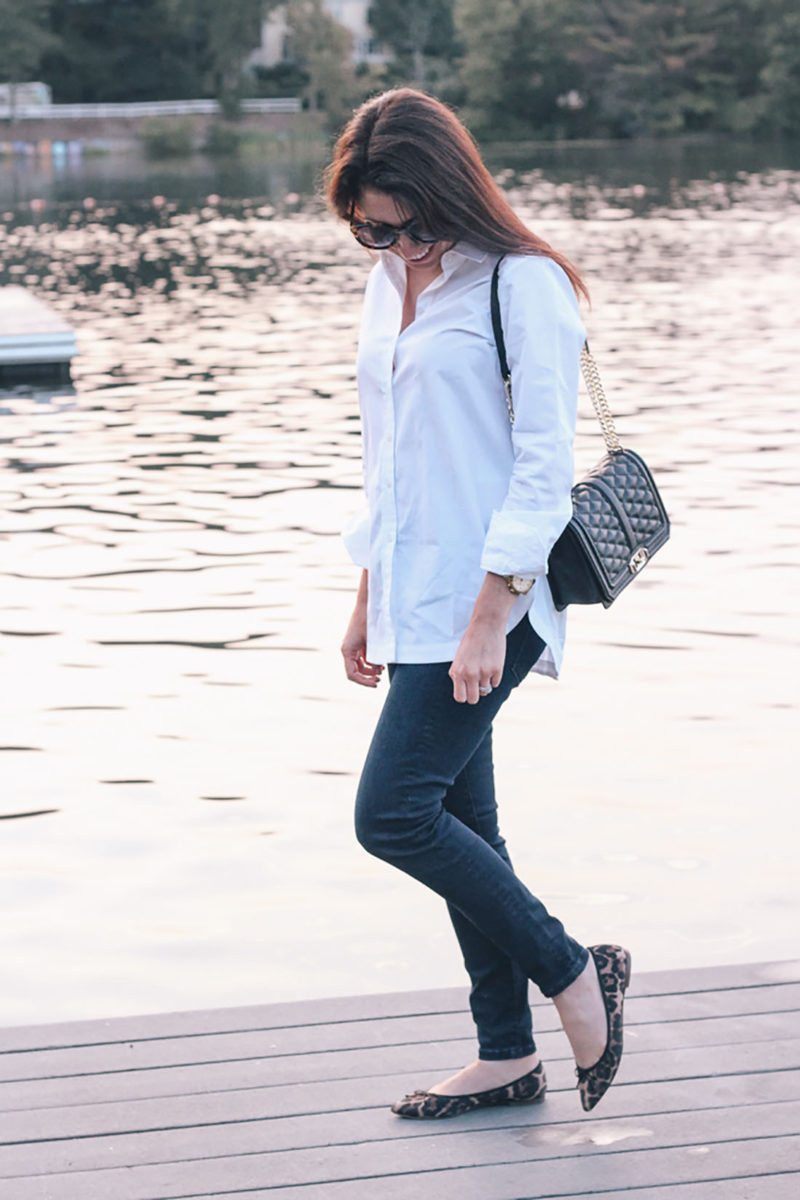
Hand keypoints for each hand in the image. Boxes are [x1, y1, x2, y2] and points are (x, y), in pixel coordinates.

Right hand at [341, 573, 383, 687]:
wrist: (369, 603)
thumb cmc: (370, 621)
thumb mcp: (374, 642)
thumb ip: (376, 658)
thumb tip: (378, 671)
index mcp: (347, 650)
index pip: (352, 674)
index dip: (363, 682)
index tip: (375, 684)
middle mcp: (348, 650)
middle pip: (356, 671)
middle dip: (368, 676)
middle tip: (380, 680)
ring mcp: (353, 646)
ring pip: (360, 665)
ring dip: (371, 669)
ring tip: (382, 669)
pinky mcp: (359, 643)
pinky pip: (363, 658)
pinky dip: (372, 661)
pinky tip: (381, 662)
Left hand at [449, 618, 505, 703]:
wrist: (486, 626)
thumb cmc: (470, 641)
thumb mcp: (459, 658)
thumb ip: (459, 675)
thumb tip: (465, 692)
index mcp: (457, 672)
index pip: (460, 698)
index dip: (464, 695)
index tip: (466, 690)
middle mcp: (470, 675)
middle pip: (473, 699)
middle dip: (475, 694)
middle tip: (476, 685)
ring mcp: (484, 673)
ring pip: (486, 690)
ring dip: (485, 682)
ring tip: (483, 668)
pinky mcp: (497, 670)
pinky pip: (495, 684)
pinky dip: (494, 678)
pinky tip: (491, 664)